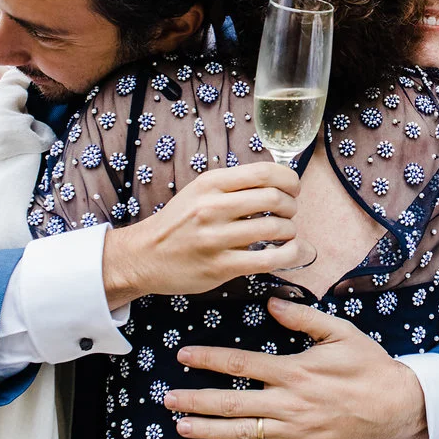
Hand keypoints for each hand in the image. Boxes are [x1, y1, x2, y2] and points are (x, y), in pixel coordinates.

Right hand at [104, 164, 313, 304]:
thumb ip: (234, 185)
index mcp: (211, 183)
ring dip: (290, 230)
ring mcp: (215, 238)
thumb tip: (278, 181)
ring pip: (274, 228)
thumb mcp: (200, 191)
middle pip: (274, 198)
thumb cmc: (179, 222)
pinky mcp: (220, 267)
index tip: (294, 188)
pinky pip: (267, 260)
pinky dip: (288, 254)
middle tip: (290, 213)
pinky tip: (289, 251)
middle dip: (292, 205)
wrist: (144, 256)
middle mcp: (212, 207)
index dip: (289, 178)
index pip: (264, 172)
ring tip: (286, 233)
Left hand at [163, 297, 427, 438]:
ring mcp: (293, 430)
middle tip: (168, 399)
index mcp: (294, 371)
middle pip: (232, 404)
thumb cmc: (368, 365)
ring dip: (207, 430)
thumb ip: (303, 316)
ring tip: (180, 426)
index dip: (209, 360)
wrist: (396, 407)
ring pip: (241, 432)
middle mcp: (288, 403)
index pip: (241, 365)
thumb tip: (271, 301)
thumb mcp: (340, 332)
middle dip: (196, 400)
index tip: (183, 355)